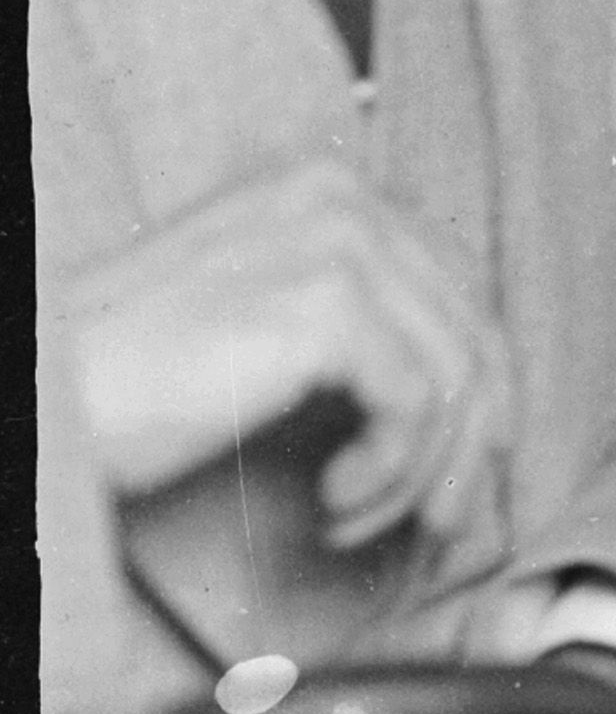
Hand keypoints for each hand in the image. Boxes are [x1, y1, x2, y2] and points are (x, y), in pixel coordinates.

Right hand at [59, 160, 510, 552]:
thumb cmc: (131, 378)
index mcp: (330, 190)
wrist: (38, 396)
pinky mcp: (325, 303)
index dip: (474, 395)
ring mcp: (337, 240)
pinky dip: (390, 472)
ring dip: (422, 474)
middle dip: (466, 446)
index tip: (459, 472)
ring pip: (455, 378)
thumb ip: (361, 329)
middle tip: (443, 523)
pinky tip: (333, 501)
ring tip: (360, 520)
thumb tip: (475, 402)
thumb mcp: (262, 327)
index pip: (456, 295)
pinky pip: (417, 405)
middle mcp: (342, 195)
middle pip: (472, 333)